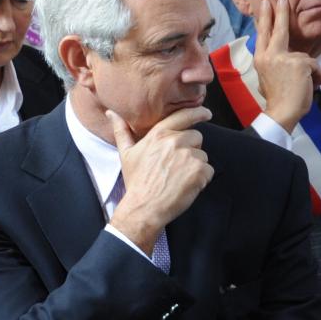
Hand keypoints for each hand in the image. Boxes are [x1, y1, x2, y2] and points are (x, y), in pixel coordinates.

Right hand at [107, 107, 213, 255]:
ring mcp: (189, 156)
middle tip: (177, 165)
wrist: (144, 207)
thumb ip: (121, 130)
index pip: (183, 116)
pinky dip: (202, 179)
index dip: (198, 112)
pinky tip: (187, 185)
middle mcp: (175, 141)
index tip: (206, 113)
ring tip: (179, 177)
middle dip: (191, 148)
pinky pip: (208, 170)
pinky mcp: (199, 171)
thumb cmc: (136, 181)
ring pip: (202, 155)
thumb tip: (111, 113)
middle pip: (196, 137)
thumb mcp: (126, 153)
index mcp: (159, 134)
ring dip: (196, 165)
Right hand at [253, 0, 320, 131]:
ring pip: (304, 56)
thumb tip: (281, 57)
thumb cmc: (277, 98)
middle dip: (279, 11)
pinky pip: (314, 66)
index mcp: (260, 59)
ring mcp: (283, 58)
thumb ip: (273, 63)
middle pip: (277, 29)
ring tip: (305, 85)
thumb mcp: (267, 77)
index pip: (263, 34)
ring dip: (309, 72)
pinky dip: (316, 77)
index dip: (265, 18)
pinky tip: (311, 86)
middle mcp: (269, 56)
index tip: (265, 4)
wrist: (282, 112)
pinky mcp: (299, 64)